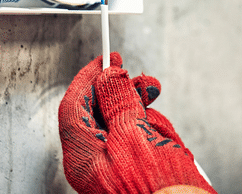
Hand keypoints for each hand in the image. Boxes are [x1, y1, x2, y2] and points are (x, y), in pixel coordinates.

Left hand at [58, 52, 215, 193]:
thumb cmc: (157, 191)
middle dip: (122, 94)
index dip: (90, 78)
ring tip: (161, 122)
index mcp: (84, 155)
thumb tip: (109, 76)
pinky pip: (138, 141)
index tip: (106, 60)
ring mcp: (113, 167)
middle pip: (98, 112)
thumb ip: (118, 103)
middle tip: (140, 82)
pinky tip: (166, 137)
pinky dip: (153, 132)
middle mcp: (94, 162)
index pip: (75, 106)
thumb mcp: (136, 136)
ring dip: (143, 114)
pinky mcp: (134, 169)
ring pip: (122, 124)